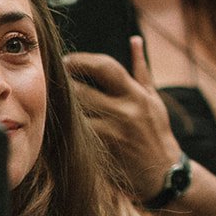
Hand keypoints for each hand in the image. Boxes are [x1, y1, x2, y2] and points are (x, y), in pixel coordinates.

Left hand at [65, 37, 181, 202]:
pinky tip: (58, 124)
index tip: (67, 60)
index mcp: (137, 94)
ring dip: (62, 107)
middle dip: (65, 83)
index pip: (105, 66)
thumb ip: (141, 69)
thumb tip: (134, 40)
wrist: (164, 174)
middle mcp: (126, 111)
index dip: (81, 60)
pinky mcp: (103, 151)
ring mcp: (113, 133)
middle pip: (83, 89)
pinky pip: (78, 135)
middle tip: (52, 80)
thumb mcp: (153, 99)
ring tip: (51, 101)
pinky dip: (67, 128)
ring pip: (76, 113)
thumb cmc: (156, 132)